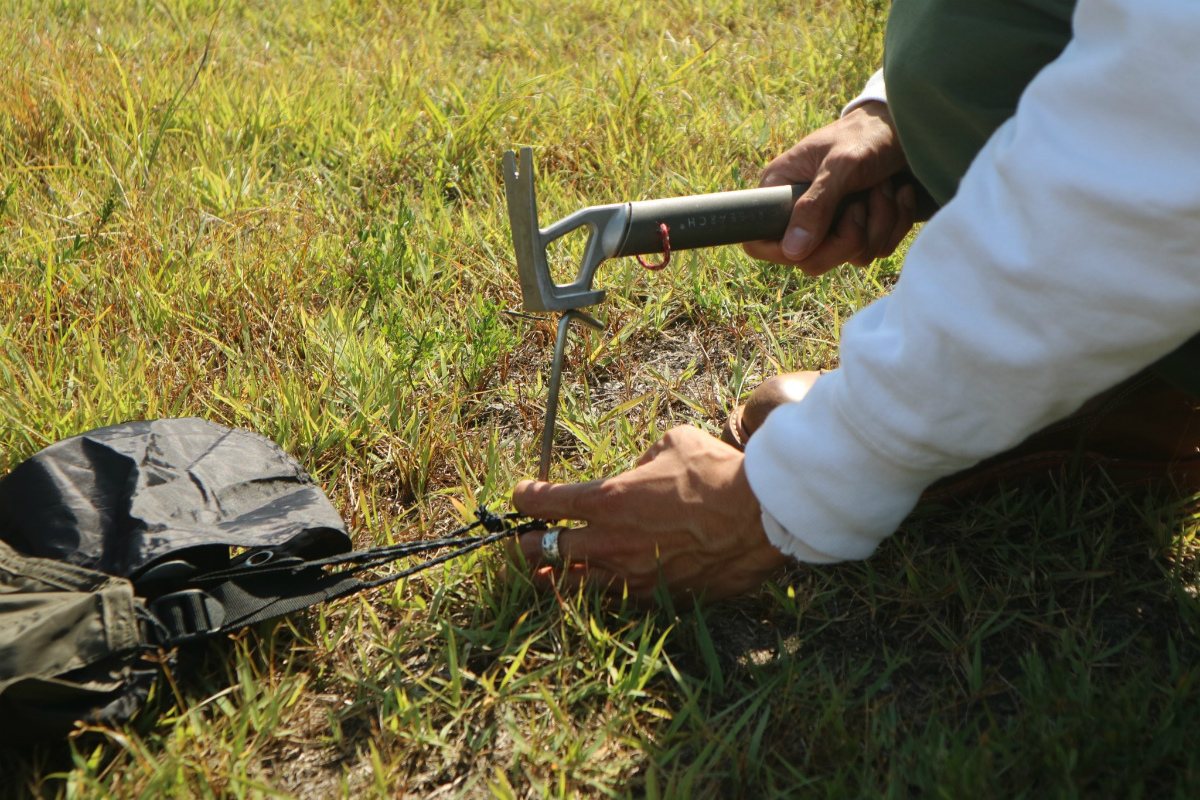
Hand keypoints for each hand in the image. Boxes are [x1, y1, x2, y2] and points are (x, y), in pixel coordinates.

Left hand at [511, 427, 789, 602]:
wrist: (760, 516)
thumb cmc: (716, 472)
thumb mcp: (671, 444)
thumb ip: (641, 459)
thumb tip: (637, 471)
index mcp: (607, 499)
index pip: (544, 502)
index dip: (525, 498)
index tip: (521, 495)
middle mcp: (610, 541)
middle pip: (545, 549)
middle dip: (528, 542)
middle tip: (525, 538)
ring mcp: (630, 575)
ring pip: (572, 583)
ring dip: (554, 575)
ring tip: (542, 573)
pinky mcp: (655, 596)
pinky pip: (614, 597)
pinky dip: (600, 590)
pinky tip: (598, 585)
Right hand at [743, 102, 915, 274]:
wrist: (909, 125)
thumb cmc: (868, 134)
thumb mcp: (841, 165)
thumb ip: (815, 206)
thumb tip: (791, 252)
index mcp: (781, 191)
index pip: (761, 243)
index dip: (786, 251)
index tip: (819, 234)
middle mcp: (803, 213)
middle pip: (812, 261)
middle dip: (848, 237)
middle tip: (861, 204)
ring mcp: (834, 225)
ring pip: (851, 256)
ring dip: (880, 222)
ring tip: (884, 186)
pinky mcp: (863, 229)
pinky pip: (878, 249)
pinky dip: (896, 222)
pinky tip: (899, 192)